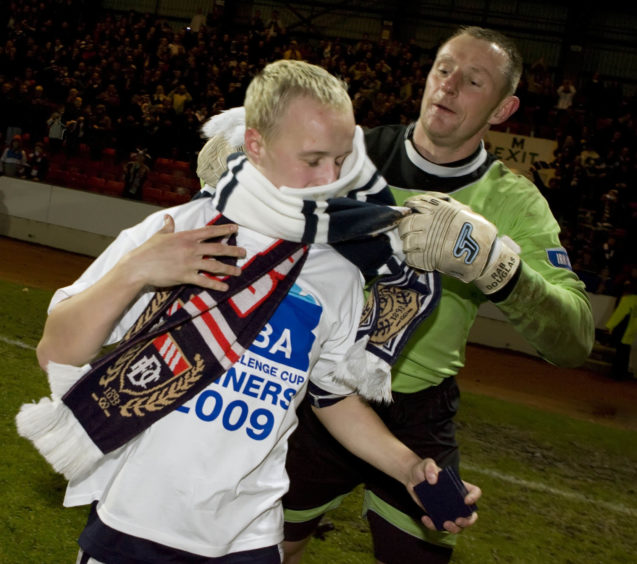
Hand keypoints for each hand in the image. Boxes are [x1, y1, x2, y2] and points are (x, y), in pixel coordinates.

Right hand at [123, 214, 245, 291]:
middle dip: (233, 250)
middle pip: (218, 248)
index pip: (210, 231)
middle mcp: (191, 248)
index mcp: (186, 236)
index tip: (236, 229)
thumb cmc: (148, 250)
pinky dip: (216, 284)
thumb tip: (168, 217)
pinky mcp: (185, 276)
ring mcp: (189, 263)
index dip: (224, 230)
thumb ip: (168, 226)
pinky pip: (204, 281)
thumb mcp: (160, 235)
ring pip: (215, 265)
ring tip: (239, 272)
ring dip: (229, 269)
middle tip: (244, 252)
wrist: (138, 266)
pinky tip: (225, 287)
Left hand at [398, 192, 520, 294]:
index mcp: (438, 210)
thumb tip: (428, 198)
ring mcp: (428, 242)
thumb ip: (444, 202)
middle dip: (404, 228)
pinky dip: (412, 258)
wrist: (485, 253)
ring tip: (413, 246)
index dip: (408, 207)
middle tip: (407, 231)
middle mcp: (430, 224)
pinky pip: (411, 258)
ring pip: (406, 242)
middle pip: (406, 224)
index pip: (414, 204)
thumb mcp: (462, 209)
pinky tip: (418, 257)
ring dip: (408, 244)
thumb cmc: (476, 229)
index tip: (408, 211)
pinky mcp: (428, 259)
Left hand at [406, 459, 480, 533]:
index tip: (466, 501)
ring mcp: (448, 510)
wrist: (412, 477)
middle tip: (458, 520)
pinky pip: (439, 526)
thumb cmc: (423, 469)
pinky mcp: (437, 515)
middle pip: (470, 515)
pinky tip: (425, 518)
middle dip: (467, 521)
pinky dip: (433, 526)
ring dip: (454, 528)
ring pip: (458, 525)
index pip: (475, 492)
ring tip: (444, 524)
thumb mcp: (426, 464)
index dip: (474, 497)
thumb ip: (430, 467)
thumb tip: (433, 481)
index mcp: (459, 487)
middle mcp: (457, 500)